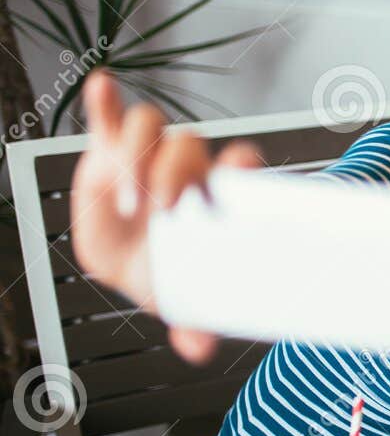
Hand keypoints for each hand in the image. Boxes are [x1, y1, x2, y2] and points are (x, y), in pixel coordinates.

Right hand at [70, 71, 261, 363]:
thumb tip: (200, 348)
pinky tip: (103, 87)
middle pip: (189, 147)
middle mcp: (185, 169)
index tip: (234, 173)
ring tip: (129, 197)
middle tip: (168, 207)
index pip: (238, 166)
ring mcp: (147, 156)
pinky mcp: (107, 152)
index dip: (239, 165)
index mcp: (215, 195)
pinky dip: (105, 100)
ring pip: (150, 129)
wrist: (137, 263)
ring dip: (139, 153)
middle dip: (178, 170)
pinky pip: (108, 118)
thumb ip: (196, 321)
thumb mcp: (185, 298)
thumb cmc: (173, 271)